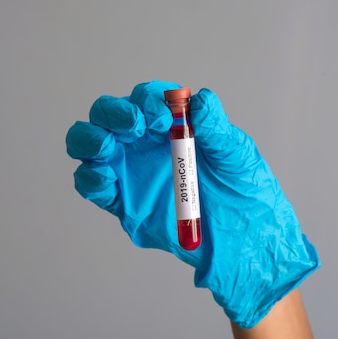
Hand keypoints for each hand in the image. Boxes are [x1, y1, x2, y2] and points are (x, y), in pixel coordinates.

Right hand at [66, 81, 319, 327]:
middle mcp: (147, 144)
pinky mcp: (126, 204)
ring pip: (91, 146)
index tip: (163, 115)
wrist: (246, 239)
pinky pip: (94, 187)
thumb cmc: (245, 190)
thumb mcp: (236, 155)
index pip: (146, 99)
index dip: (147, 99)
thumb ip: (216, 128)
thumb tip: (199, 100)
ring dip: (91, 139)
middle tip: (134, 127)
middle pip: (110, 116)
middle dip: (113, 114)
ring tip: (108, 147)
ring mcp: (133, 173)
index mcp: (172, 126)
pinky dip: (91, 179)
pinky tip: (105, 178)